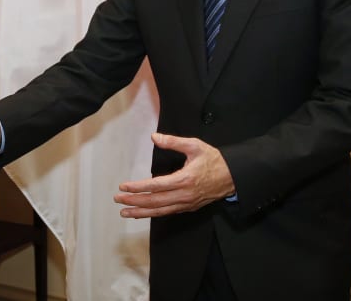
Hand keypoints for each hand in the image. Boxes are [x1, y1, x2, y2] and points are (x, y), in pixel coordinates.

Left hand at [113, 133, 234, 217]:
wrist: (233, 177)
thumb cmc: (213, 159)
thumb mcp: (195, 145)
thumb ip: (173, 142)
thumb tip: (154, 137)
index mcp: (184, 179)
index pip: (156, 186)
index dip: (138, 188)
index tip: (123, 187)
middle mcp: (184, 194)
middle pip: (155, 201)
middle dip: (134, 202)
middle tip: (117, 200)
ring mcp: (186, 203)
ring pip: (160, 210)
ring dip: (141, 212)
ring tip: (124, 212)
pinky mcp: (188, 207)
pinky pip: (168, 212)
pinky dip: (153, 213)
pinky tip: (142, 212)